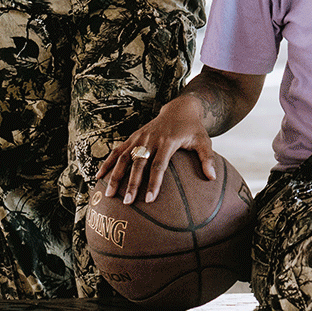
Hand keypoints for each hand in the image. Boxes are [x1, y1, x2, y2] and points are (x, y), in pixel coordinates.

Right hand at [97, 95, 215, 205]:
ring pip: (124, 157)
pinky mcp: (133, 137)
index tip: (149, 199)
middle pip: (139, 163)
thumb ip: (207, 159)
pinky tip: (99, 177)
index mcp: (168, 141)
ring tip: (109, 194)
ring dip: (115, 175)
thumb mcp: (204, 141)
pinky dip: (107, 163)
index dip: (154, 182)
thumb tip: (212, 178)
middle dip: (132, 183)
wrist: (180, 108)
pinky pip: (117, 151)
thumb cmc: (193, 129)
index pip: (159, 165)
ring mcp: (140, 138)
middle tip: (126, 202)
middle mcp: (151, 139)